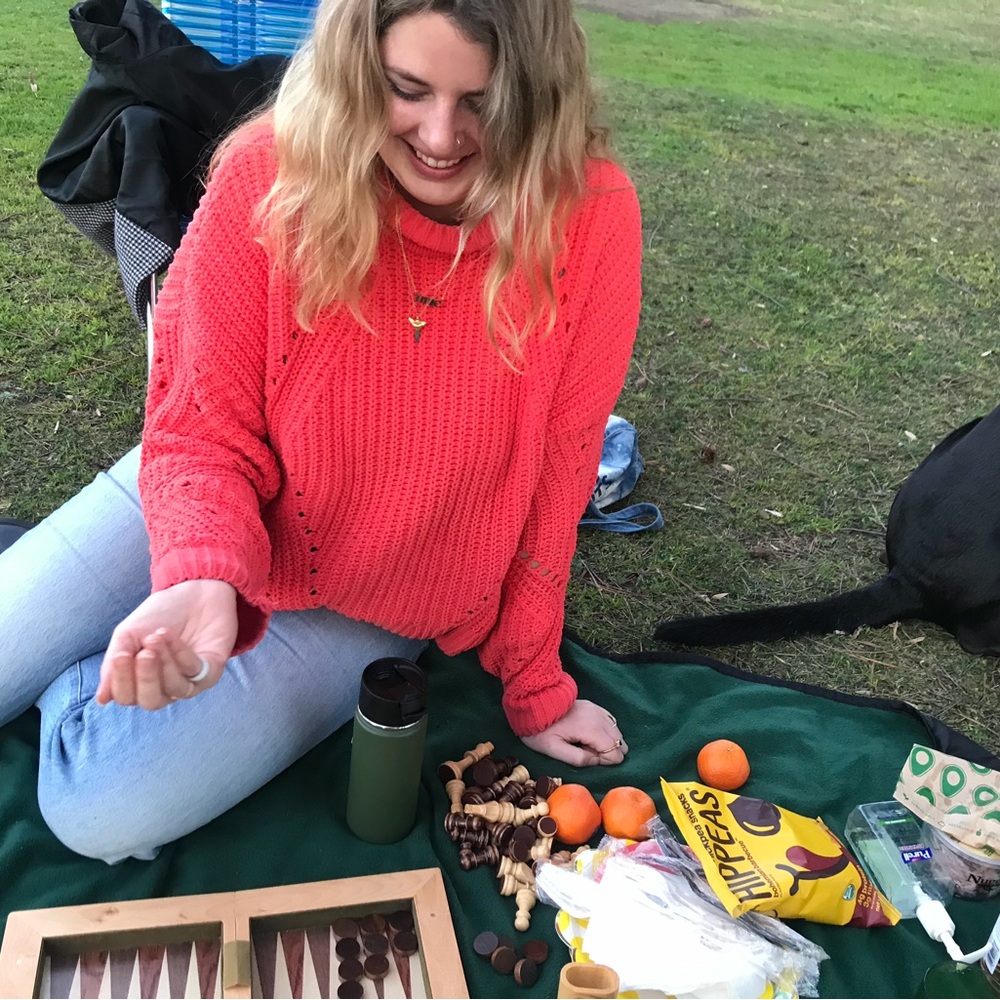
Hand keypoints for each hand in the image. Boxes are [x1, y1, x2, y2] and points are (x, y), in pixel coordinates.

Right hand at [96, 579, 237, 709]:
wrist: (194, 590)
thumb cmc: (160, 614)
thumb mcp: (128, 634)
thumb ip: (114, 664)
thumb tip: (102, 699)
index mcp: (141, 681)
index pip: (127, 697)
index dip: (121, 682)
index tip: (120, 656)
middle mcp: (166, 687)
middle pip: (151, 702)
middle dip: (145, 679)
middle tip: (144, 653)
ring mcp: (191, 681)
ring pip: (174, 689)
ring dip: (163, 663)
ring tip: (156, 637)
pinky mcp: (211, 671)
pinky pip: (194, 672)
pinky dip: (180, 653)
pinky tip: (169, 634)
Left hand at [520, 699, 627, 766]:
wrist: (533, 705)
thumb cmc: (540, 730)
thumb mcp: (553, 750)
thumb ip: (578, 759)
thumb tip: (595, 761)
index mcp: (590, 728)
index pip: (615, 752)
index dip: (604, 761)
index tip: (587, 757)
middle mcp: (599, 717)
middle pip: (620, 742)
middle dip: (607, 752)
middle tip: (584, 750)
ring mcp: (597, 709)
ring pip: (617, 733)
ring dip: (606, 742)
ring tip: (584, 743)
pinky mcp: (594, 706)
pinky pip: (610, 722)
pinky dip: (605, 732)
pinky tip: (589, 735)